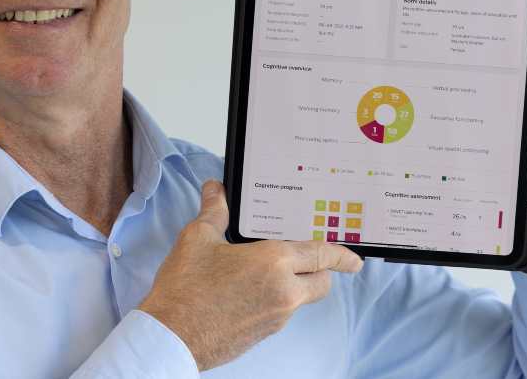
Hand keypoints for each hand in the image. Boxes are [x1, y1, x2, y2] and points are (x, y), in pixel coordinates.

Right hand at [137, 180, 362, 370]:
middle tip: (313, 261)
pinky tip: (251, 292)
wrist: (172, 336)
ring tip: (268, 272)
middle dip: (323, 271)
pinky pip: (283, 313)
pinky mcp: (264, 334)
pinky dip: (277, 300)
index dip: (342, 255)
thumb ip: (214, 211)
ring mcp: (276, 317)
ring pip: (303, 299)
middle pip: (322, 282)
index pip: (322, 255)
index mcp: (274, 262)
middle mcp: (284, 291)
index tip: (355, 258)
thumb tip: (215, 189)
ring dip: (297, 285)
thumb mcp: (198, 239)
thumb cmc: (185, 289)